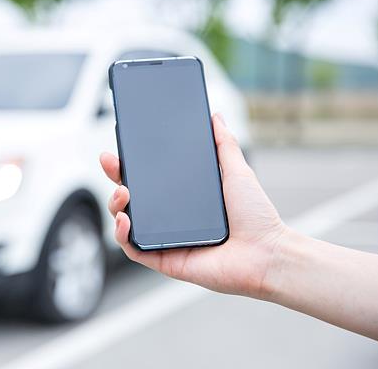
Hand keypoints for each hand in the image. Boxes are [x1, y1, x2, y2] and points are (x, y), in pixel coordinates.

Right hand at [100, 113, 287, 298]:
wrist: (267, 253)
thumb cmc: (256, 217)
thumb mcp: (238, 172)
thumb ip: (225, 144)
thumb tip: (215, 117)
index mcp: (183, 198)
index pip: (149, 178)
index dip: (130, 164)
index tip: (120, 148)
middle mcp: (170, 218)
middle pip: (131, 197)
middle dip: (115, 178)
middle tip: (110, 162)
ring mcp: (165, 238)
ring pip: (125, 221)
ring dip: (115, 205)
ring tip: (123, 193)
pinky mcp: (164, 259)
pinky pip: (133, 250)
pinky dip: (122, 235)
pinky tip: (124, 220)